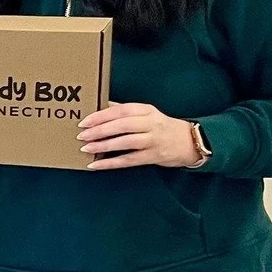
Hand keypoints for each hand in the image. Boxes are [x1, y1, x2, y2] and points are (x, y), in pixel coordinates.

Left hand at [78, 102, 200, 169]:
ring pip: (126, 143)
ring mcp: (153, 141)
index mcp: (147, 110)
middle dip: (100, 130)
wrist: (190, 141)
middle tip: (82, 135)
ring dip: (104, 146)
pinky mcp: (153, 157)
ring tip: (87, 148)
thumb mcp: (146, 113)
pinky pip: (129, 160)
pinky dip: (110, 163)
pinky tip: (95, 165)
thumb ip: (124, 110)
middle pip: (123, 125)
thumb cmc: (161, 126)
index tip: (85, 121)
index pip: (122, 110)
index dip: (102, 115)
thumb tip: (100, 106)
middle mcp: (151, 124)